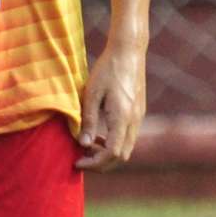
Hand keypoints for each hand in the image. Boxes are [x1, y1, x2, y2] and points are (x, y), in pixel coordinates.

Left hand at [76, 40, 145, 170]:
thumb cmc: (107, 70)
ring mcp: (139, 118)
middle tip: (79, 159)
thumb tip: (83, 144)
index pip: (112, 153)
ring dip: (107, 153)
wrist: (129, 53)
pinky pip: (127, 137)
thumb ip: (88, 120)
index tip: (76, 162)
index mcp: (122, 118)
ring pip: (126, 148)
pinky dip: (113, 143)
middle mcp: (134, 121)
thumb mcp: (91, 94)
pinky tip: (97, 136)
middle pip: (122, 156)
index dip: (94, 163)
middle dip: (101, 163)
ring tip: (86, 147)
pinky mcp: (138, 113)